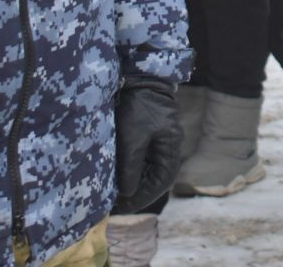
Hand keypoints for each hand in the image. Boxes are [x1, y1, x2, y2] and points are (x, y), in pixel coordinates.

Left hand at [111, 75, 185, 213]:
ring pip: (147, 170)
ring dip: (132, 183)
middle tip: (114, 204)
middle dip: (135, 194)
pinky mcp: (147, 133)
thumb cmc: (138, 104)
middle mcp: (167, 145)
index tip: (122, 207)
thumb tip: (128, 192)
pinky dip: (130, 171)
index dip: (142, 198)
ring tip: (112, 193)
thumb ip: (131, 165)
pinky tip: (115, 175)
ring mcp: (158, 139)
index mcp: (170, 146)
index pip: (160, 182)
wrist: (139, 75)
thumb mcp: (133, 137)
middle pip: (155, 179)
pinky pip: (142, 159)